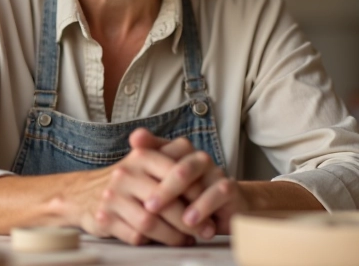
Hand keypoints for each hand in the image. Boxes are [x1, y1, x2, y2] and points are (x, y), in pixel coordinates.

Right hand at [62, 142, 213, 245]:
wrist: (82, 194)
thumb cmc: (126, 180)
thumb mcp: (145, 160)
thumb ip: (173, 157)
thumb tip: (205, 162)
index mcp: (141, 156)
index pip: (176, 174)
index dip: (196, 193)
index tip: (210, 207)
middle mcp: (125, 174)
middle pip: (166, 202)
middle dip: (190, 221)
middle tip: (206, 231)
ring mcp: (112, 197)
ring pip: (150, 222)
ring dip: (173, 236)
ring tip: (187, 239)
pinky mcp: (103, 218)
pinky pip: (134, 236)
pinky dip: (153, 243)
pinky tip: (164, 242)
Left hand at [131, 129, 246, 236]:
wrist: (226, 211)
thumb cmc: (188, 198)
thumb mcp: (165, 185)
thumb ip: (150, 164)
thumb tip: (134, 136)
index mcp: (181, 152)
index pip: (162, 150)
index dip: (146, 162)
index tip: (127, 176)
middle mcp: (198, 158)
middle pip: (179, 165)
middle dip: (163, 188)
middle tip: (148, 206)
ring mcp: (215, 171)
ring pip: (198, 176)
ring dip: (181, 197)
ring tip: (166, 216)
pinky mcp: (230, 188)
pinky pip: (218, 192)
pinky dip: (203, 207)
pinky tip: (190, 221)